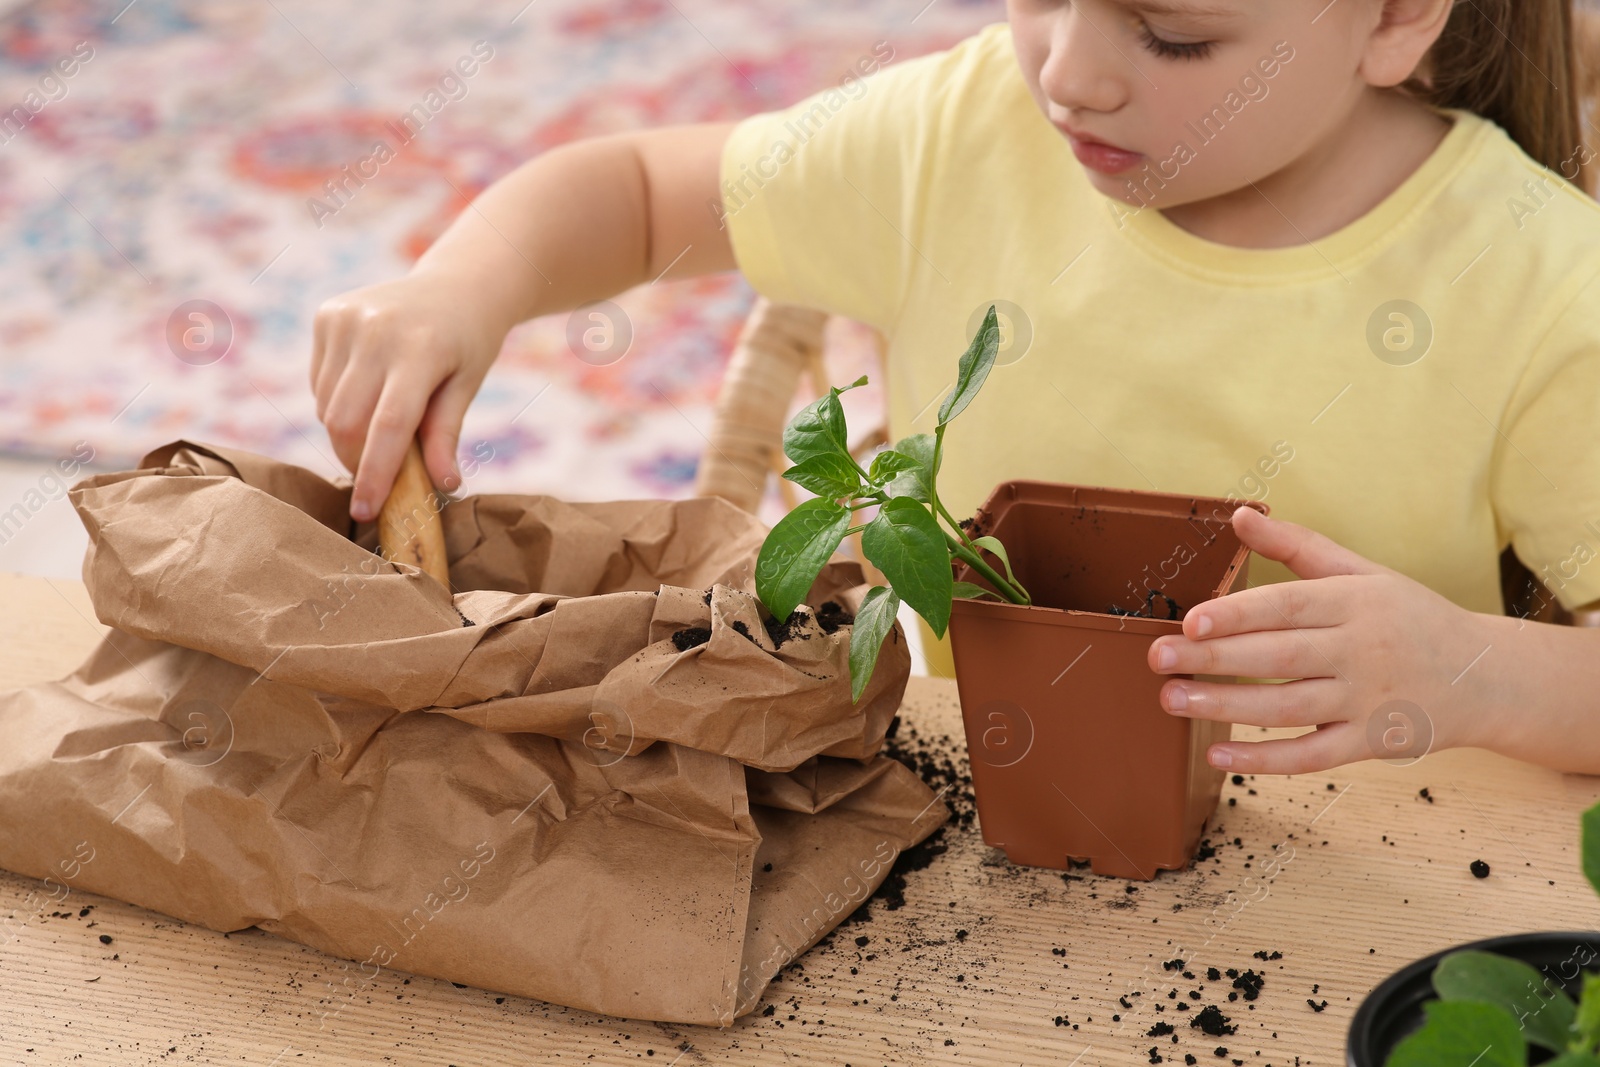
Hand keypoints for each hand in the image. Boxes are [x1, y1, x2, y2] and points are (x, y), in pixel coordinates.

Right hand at [311, 271, 503, 520]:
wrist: (457, 285)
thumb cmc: (468, 344)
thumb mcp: (467, 386)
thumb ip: (446, 435)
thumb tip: (443, 486)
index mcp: (419, 348)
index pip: (388, 426)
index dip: (375, 474)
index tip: (367, 512)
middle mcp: (375, 328)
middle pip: (345, 421)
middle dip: (356, 461)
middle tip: (378, 478)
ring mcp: (345, 318)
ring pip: (327, 407)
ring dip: (348, 432)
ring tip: (383, 421)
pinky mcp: (327, 315)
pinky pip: (320, 384)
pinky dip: (338, 403)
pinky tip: (369, 388)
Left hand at [1147, 506, 1495, 774]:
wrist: (1485, 676)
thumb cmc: (1408, 616)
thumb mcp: (1360, 572)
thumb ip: (1297, 547)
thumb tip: (1238, 515)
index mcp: (1355, 602)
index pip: (1288, 606)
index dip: (1238, 614)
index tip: (1190, 620)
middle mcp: (1361, 650)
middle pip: (1278, 656)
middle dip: (1213, 659)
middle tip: (1158, 658)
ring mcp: (1366, 699)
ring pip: (1287, 706)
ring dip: (1225, 707)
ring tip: (1173, 699)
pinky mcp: (1371, 743)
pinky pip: (1312, 755)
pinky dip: (1264, 758)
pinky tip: (1218, 753)